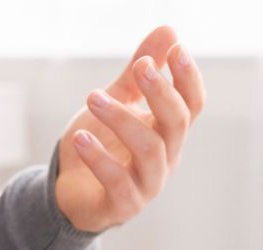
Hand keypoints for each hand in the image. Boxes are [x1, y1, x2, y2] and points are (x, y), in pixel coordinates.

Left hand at [56, 26, 205, 231]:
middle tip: (140, 67)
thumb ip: (139, 73)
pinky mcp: (124, 205)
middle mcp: (165, 159)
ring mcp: (147, 185)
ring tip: (93, 98)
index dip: (188, 78)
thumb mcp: (117, 102)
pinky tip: (80, 137)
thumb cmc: (101, 146)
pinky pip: (118, 182)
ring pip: (149, 150)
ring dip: (121, 120)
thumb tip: (169, 30)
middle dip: (160, 93)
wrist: (71, 192)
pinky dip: (99, 158)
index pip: (191, 105)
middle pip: (176, 124)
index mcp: (168, 133)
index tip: (175, 49)